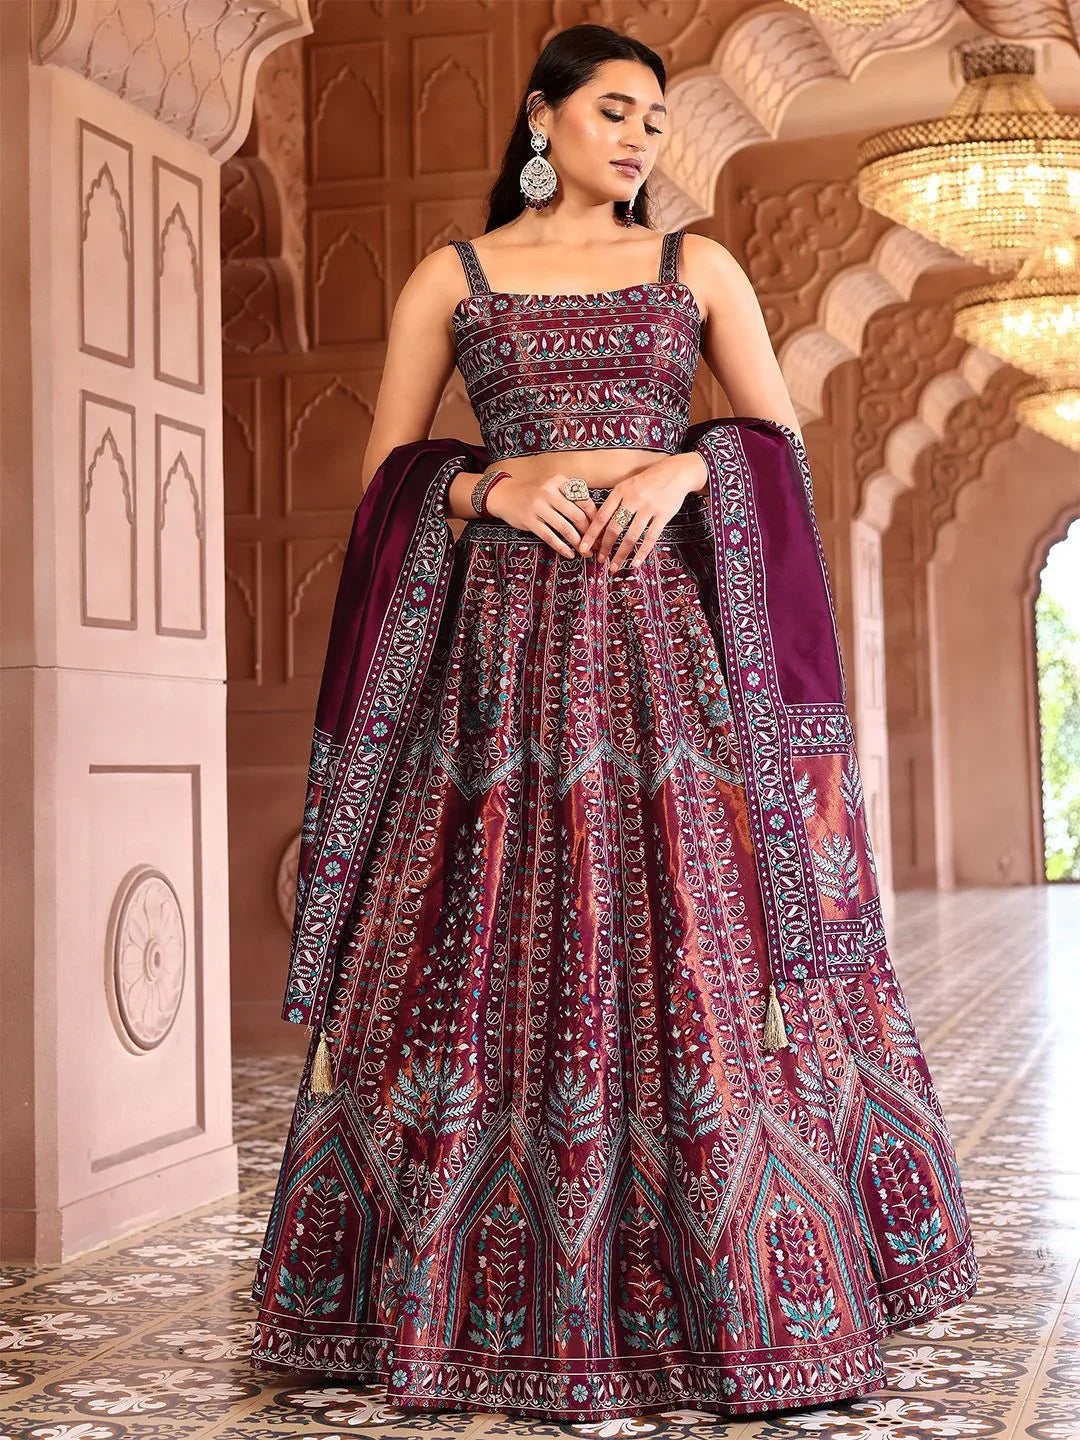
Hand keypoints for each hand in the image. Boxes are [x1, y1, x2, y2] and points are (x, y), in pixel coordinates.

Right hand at [484, 469, 599, 558]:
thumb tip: (595, 517)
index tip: (602, 529)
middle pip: (577, 515)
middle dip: (589, 533)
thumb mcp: (552, 486)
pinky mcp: (529, 521)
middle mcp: (549, 492)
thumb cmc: (534, 493)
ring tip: (585, 552)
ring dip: (578, 543)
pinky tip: (570, 554)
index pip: (584, 500)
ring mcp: (538, 507)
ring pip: (565, 528)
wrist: (505, 495)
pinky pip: (550, 537)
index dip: (595, 517)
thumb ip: (570, 495)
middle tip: (596, 545)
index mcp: (559, 481)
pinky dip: (562, 547)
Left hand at [577, 452, 706, 571]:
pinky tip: (635, 563)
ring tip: (614, 566)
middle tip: (599, 560)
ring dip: (621, 554)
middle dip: (605, 547)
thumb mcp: (628, 484)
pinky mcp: (663, 515)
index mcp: (621, 491)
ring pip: (631, 536)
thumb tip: (599, 523)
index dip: (591, 534)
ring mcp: (649, 508)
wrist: (676, 472)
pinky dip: (642, 553)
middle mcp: (633, 499)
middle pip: (614, 528)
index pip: (601, 516)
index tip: (583, 547)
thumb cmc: (649, 480)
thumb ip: (615, 501)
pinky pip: (651, 538)